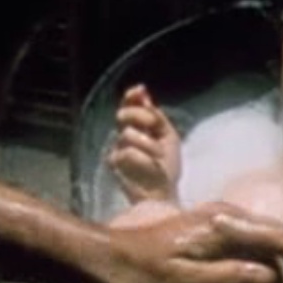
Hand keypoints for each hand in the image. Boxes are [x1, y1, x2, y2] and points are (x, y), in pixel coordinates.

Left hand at [105, 201, 282, 282]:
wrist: (106, 258)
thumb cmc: (139, 273)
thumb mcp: (182, 282)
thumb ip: (227, 277)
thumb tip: (271, 276)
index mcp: (223, 225)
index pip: (281, 239)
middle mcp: (227, 217)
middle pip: (281, 240)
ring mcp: (222, 224)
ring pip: (268, 247)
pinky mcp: (215, 236)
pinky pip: (252, 251)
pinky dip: (266, 274)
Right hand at [107, 85, 180, 203]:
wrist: (163, 192)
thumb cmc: (166, 167)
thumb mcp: (168, 136)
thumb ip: (156, 117)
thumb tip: (143, 93)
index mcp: (139, 127)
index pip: (129, 105)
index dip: (132, 96)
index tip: (140, 90)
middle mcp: (126, 135)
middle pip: (123, 115)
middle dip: (138, 115)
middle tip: (153, 124)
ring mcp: (118, 148)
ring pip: (127, 133)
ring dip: (148, 142)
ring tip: (158, 155)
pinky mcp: (115, 163)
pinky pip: (127, 152)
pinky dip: (143, 156)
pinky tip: (152, 164)